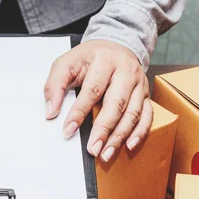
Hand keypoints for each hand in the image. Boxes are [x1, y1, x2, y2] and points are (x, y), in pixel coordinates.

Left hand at [44, 40, 152, 161]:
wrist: (115, 45)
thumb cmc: (89, 58)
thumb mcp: (67, 63)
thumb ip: (55, 85)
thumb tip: (51, 112)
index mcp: (104, 60)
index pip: (92, 90)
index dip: (79, 112)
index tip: (68, 130)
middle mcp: (126, 71)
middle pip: (116, 103)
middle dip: (103, 129)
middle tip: (92, 149)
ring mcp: (139, 84)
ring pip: (133, 113)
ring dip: (120, 136)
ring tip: (106, 153)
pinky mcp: (146, 94)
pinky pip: (147, 115)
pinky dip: (140, 132)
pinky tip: (129, 146)